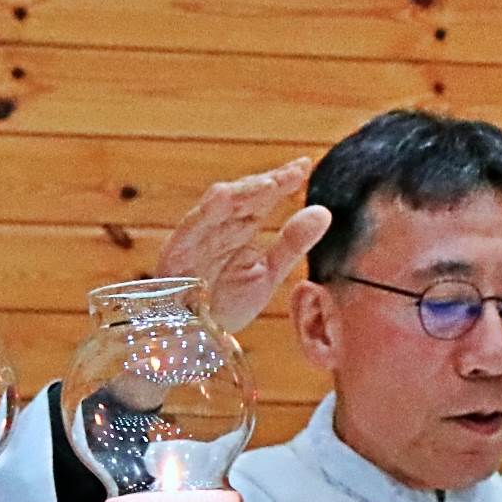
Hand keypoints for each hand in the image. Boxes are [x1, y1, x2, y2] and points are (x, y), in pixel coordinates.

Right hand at [155, 156, 328, 333]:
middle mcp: (220, 225)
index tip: (305, 166)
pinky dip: (206, 210)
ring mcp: (199, 235)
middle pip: (245, 194)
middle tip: (294, 171)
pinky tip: (224, 196)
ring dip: (243, 191)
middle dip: (268, 181)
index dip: (283, 180)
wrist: (195, 335)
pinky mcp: (177, 249)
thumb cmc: (225, 303)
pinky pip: (192, 225)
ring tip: (270, 183)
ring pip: (219, 203)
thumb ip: (293, 243)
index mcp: (241, 227)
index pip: (264, 197)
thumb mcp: (268, 273)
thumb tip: (323, 212)